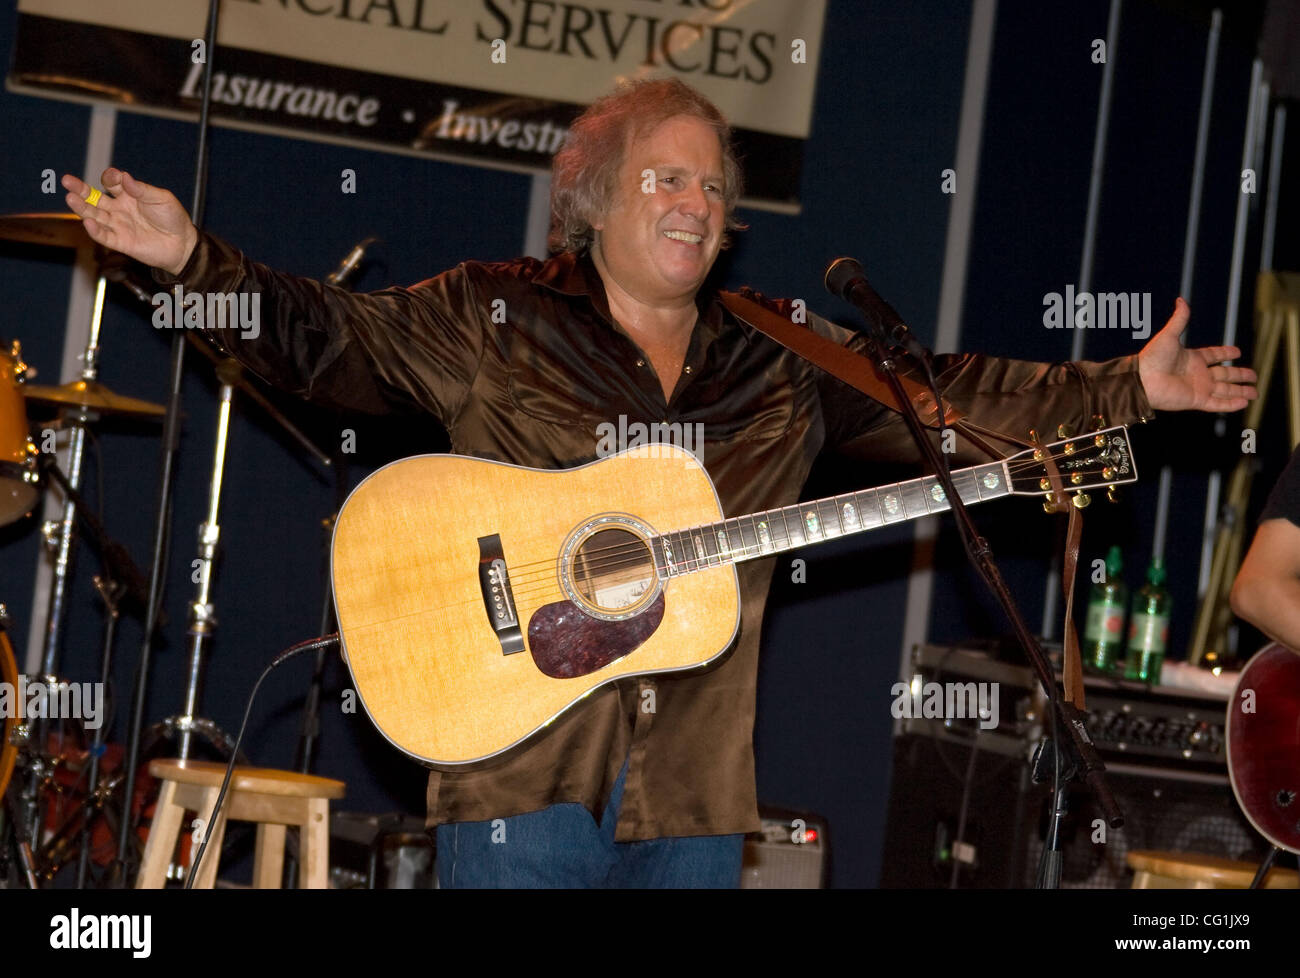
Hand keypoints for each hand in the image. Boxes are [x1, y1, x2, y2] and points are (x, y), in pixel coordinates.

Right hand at [62, 168, 197, 275]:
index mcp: (129, 195)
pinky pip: (103, 236)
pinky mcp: (121, 242)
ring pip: (94, 215)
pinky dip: (94, 230)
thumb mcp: (162, 199)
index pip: (112, 183)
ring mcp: (118, 225)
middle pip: (94, 198)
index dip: (111, 178)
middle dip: (80, 189)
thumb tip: (124, 177)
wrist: (183, 244)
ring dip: (82, 208)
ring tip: (70, 198)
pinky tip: (87, 222)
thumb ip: (142, 190)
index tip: (115, 176)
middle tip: (66, 180)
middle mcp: (119, 209)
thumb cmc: (173, 219)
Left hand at [1137, 298, 1256, 411]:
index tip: (1237, 352)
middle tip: (1254, 376)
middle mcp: (1197, 374)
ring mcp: (1198, 388)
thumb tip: (1181, 300)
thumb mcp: (1168, 335)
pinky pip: (1217, 404)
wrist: (1142, 380)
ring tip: (1255, 393)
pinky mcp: (1196, 400)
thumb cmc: (1152, 358)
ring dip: (1240, 391)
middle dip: (1240, 375)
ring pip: (1225, 390)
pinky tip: (1243, 403)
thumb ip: (1179, 319)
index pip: (1213, 356)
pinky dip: (1231, 404)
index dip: (1224, 353)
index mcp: (1191, 358)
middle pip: (1224, 375)